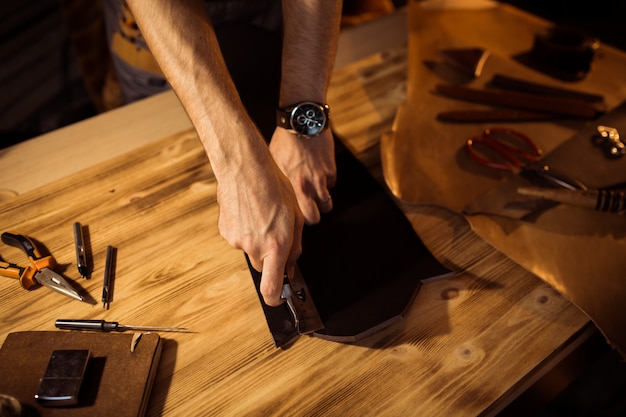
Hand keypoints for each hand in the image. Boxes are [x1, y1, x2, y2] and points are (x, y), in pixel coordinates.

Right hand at [215, 151, 303, 305]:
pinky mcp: (225, 231)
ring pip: (251, 250)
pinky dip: (245, 229)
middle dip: (270, 257)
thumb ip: (295, 248)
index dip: (276, 299)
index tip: (281, 298)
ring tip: (262, 213)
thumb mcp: (296, 218)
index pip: (271, 288)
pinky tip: (249, 210)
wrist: (245, 167)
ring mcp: (237, 240)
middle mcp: (254, 247)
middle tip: (276, 233)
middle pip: (263, 266)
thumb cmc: (275, 188)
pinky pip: (239, 238)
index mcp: (276, 246)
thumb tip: (290, 269)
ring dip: (257, 240)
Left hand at [269, 128, 335, 224]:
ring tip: (310, 191)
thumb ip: (279, 183)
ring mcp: (324, 177)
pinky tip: (315, 173)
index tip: (295, 216)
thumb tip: (274, 198)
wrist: (303, 121)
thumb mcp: (274, 164)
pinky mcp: (332, 168)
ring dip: (320, 200)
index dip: (300, 220)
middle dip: (313, 214)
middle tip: (305, 208)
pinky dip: (326, 183)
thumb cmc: (284, 142)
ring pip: (327, 202)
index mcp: (296, 186)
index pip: (304, 217)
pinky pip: (331, 184)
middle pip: (318, 216)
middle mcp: (311, 185)